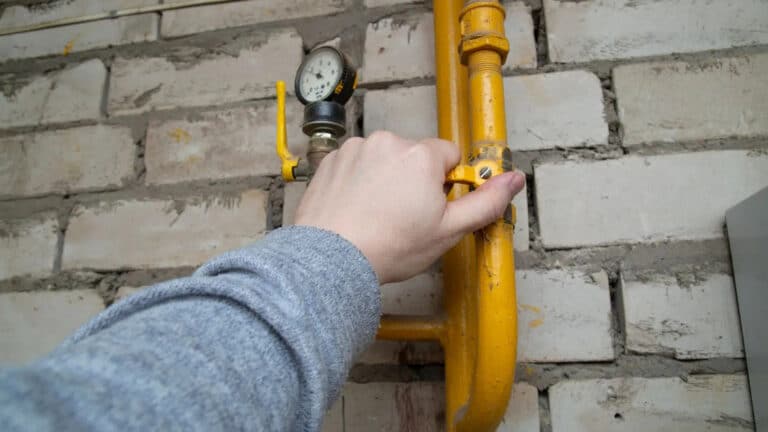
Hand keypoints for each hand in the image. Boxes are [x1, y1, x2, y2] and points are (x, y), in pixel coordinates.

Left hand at [294, 131, 524, 283]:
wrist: (332, 260)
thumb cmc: (389, 247)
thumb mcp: (449, 230)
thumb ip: (486, 201)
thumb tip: (514, 180)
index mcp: (421, 155)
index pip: (448, 155)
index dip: (445, 183)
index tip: (433, 206)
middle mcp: (387, 142)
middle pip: (415, 155)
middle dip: (414, 179)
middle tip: (404, 216)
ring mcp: (356, 149)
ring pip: (384, 159)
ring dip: (385, 178)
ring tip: (377, 215)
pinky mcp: (331, 160)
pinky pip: (356, 164)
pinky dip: (358, 180)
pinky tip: (356, 209)